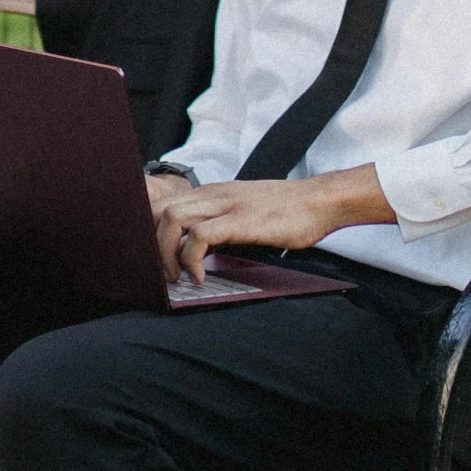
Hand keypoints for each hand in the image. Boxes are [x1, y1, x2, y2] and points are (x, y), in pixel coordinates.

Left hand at [151, 165, 393, 283]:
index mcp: (212, 193)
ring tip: (176, 278)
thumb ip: (219, 226)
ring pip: (172, 218)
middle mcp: (213, 194)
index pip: (164, 202)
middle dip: (151, 244)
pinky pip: (199, 236)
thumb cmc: (287, 211)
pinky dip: (191, 260)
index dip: (150, 230)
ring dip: (166, 253)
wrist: (320, 201)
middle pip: (159, 209)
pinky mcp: (239, 220)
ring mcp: (225, 205)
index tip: (155, 258)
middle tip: (162, 273)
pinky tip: (200, 277)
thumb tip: (196, 249)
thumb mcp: (243, 214)